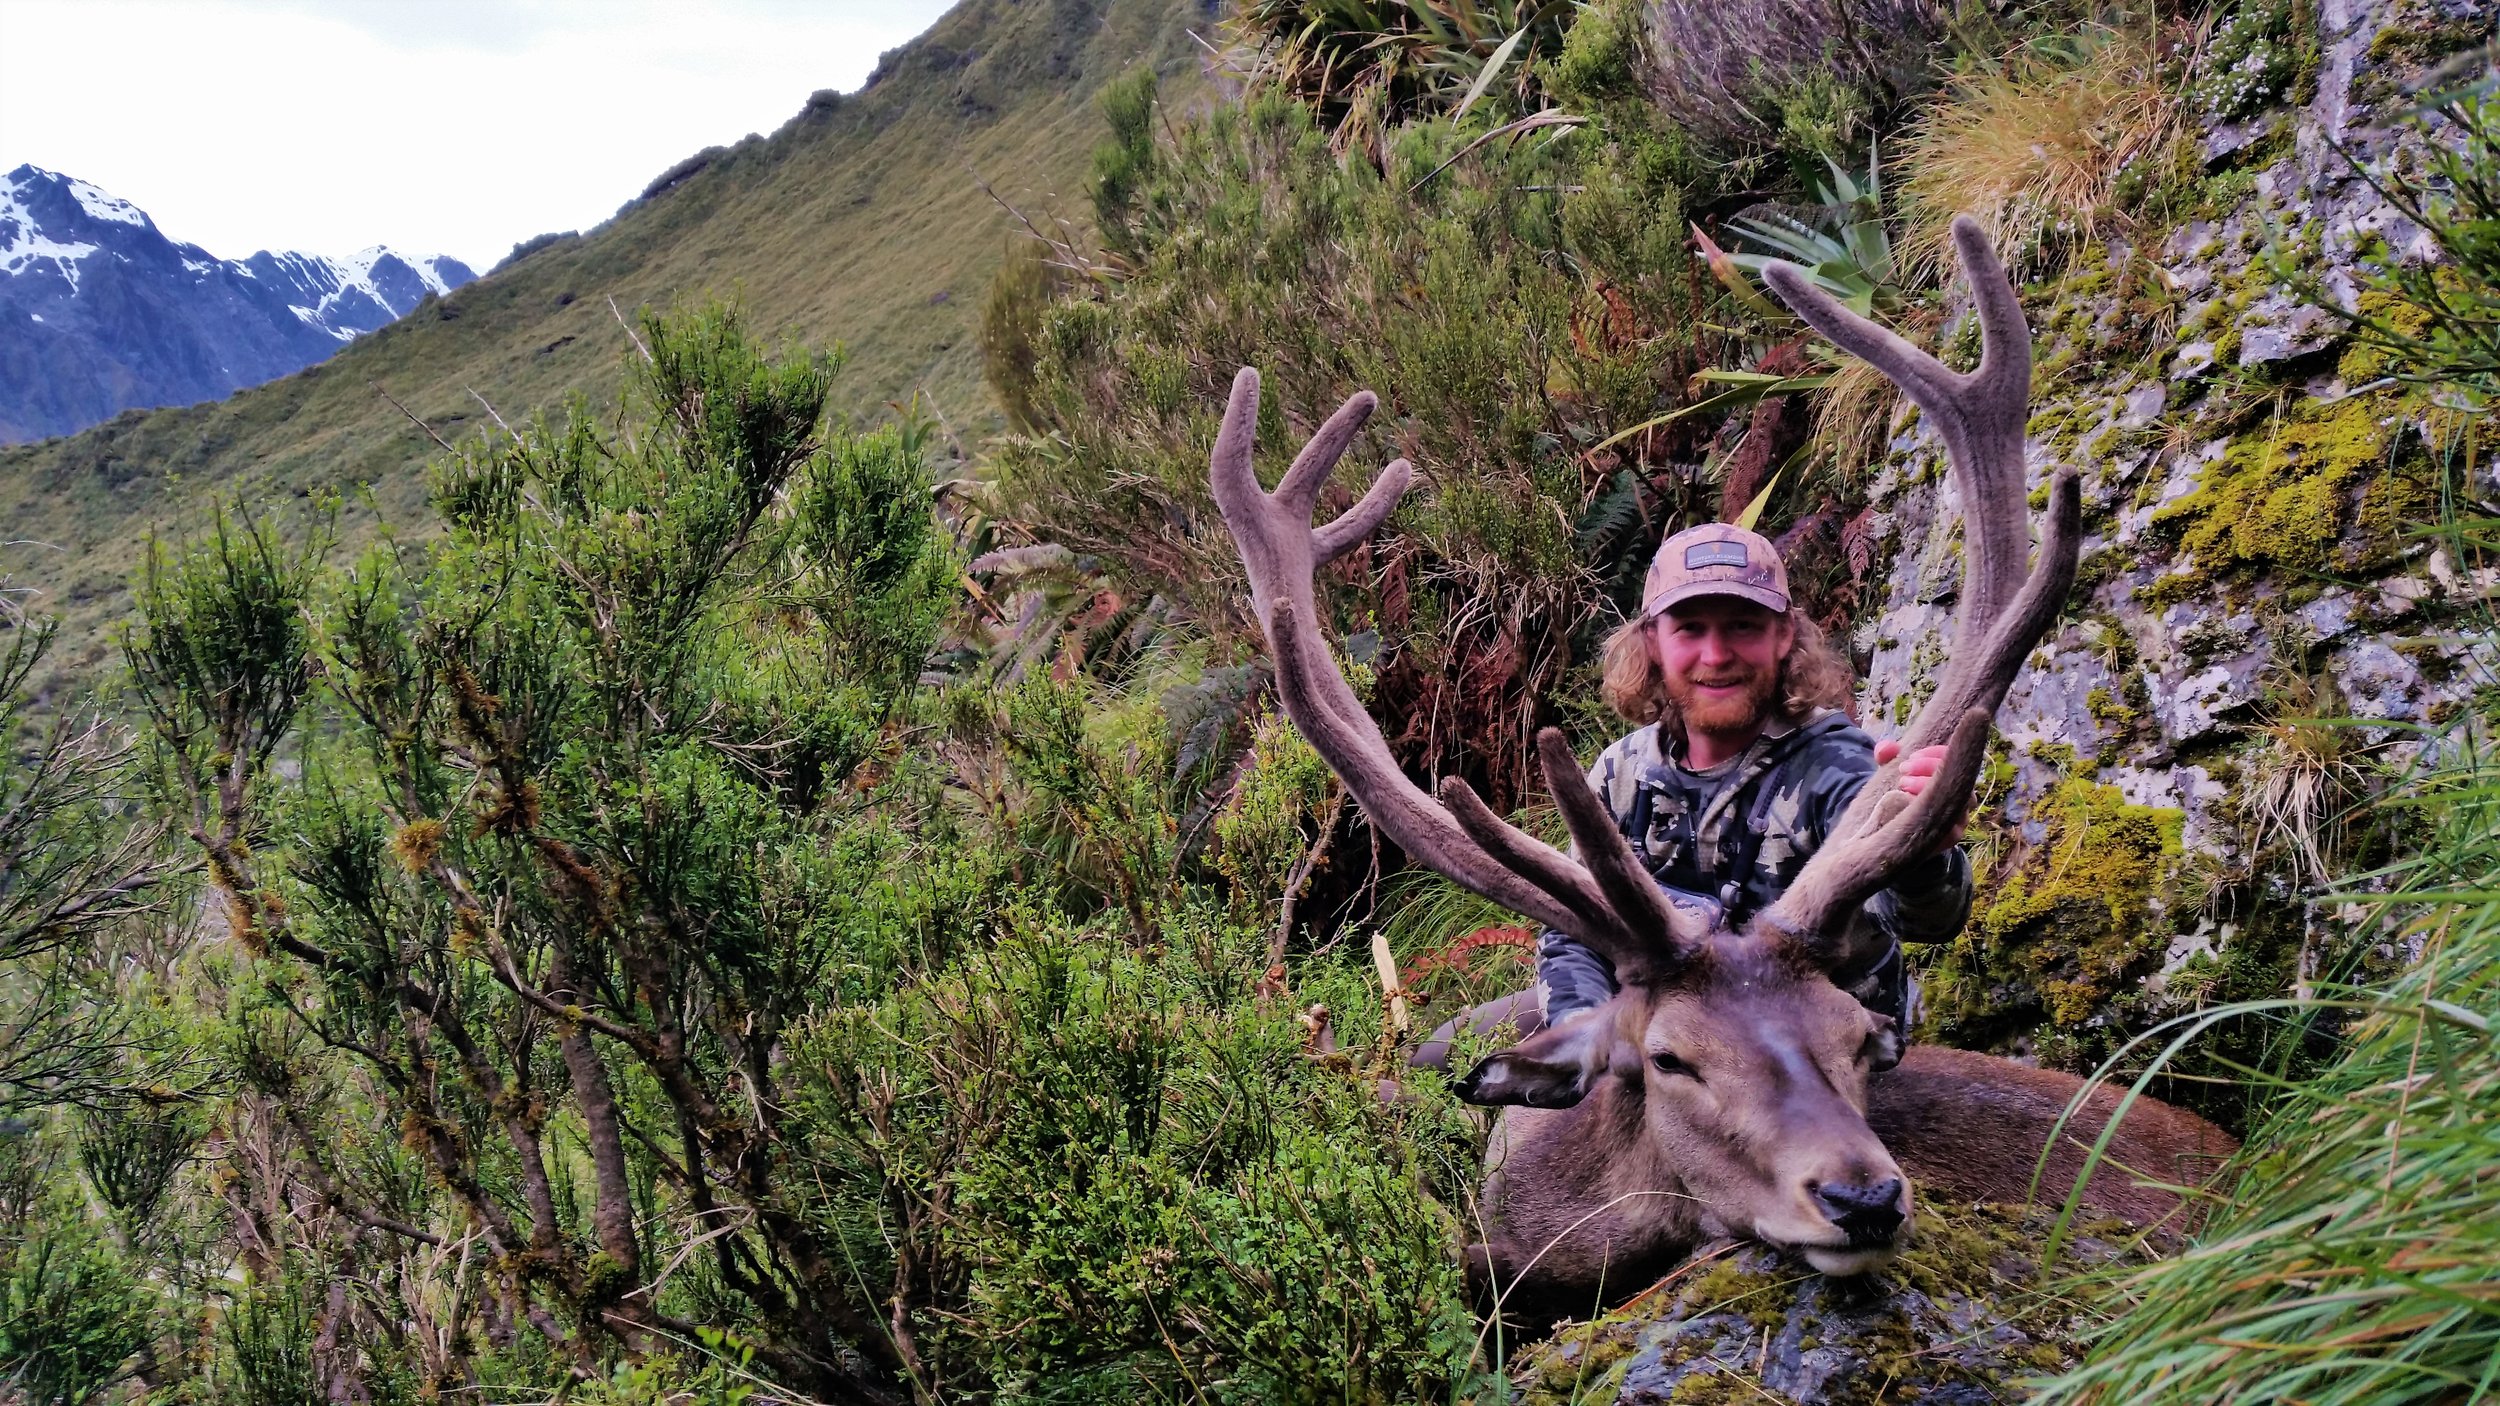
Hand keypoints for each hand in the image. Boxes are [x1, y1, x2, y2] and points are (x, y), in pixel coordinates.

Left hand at [1873, 739, 1965, 855]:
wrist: (1896, 834)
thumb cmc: (1898, 795)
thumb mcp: (1890, 772)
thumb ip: (1886, 755)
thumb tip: (1886, 748)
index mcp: (1955, 778)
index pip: (1957, 758)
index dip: (1934, 753)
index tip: (1910, 756)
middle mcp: (1963, 797)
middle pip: (1958, 776)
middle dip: (1929, 767)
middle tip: (1903, 769)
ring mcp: (1960, 817)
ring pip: (1957, 797)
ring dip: (1929, 786)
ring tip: (1903, 784)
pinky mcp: (1953, 836)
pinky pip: (1950, 822)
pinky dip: (1931, 810)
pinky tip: (1908, 804)